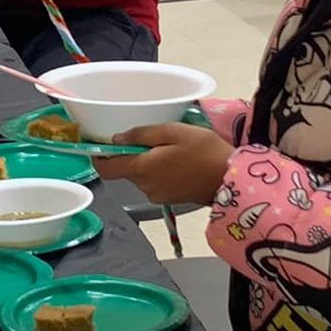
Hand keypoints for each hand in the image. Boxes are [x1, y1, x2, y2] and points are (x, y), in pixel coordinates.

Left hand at [93, 124, 233, 206]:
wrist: (231, 178)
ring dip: (148, 162)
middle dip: (132, 154)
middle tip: (152, 138)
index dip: (99, 156)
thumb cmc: (204, 150)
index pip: (105, 169)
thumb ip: (141, 134)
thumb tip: (116, 140)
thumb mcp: (173, 131)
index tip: (101, 144)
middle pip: (125, 170)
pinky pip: (155, 182)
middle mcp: (144, 186)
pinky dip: (159, 171)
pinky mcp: (169, 199)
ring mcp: (157, 195)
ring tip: (170, 148)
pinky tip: (178, 162)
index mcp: (141, 169)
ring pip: (141, 175)